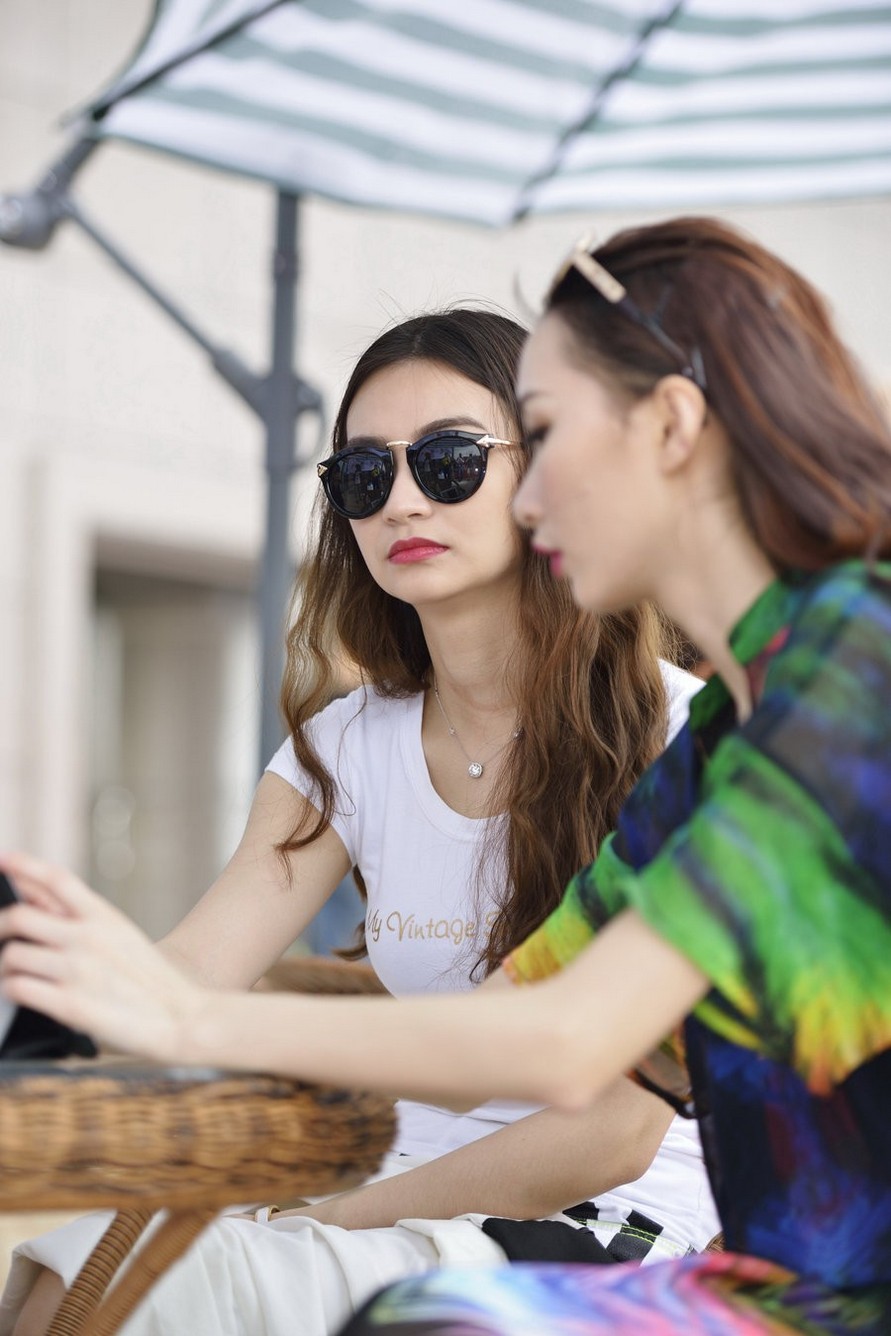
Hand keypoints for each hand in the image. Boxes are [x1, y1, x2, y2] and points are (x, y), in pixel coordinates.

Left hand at [0, 852, 207, 1061]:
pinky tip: (19, 993)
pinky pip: (17, 988)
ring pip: (12, 954)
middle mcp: (88, 938)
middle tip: (1, 938)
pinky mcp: (69, 1005)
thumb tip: (40, 901)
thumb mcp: (124, 936)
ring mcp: (77, 970)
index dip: (25, 865)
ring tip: (12, 974)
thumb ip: (85, 920)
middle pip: (20, 916)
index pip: (57, 879)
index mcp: (104, 917)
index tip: (4, 861)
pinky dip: (10, 990)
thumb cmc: (151, 981)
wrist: (181, 1018)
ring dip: (5, 966)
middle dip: (0, 926)